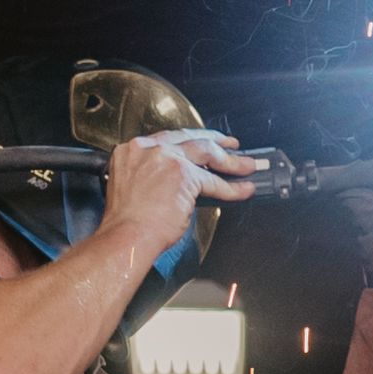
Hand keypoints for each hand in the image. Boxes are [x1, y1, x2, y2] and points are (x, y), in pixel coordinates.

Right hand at [104, 128, 263, 256]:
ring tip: (246, 165)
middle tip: (230, 145)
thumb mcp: (133, 186)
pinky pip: (214, 181)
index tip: (199, 143)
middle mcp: (149, 149)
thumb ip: (152, 175)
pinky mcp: (184, 175)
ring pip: (207, 152)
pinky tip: (242, 190)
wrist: (126, 236)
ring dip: (230, 160)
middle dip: (214, 140)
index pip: (167, 139)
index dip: (188, 141)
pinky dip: (232, 187)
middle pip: (189, 137)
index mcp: (132, 151)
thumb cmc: (126, 223)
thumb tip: (178, 181)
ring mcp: (167, 159)